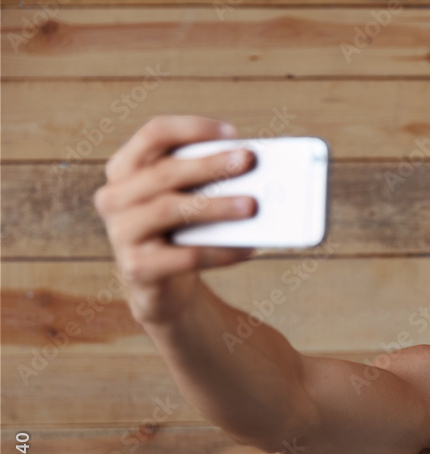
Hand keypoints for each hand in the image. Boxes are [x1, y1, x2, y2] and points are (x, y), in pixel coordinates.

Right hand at [93, 115, 257, 323]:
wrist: (162, 286)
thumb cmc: (181, 230)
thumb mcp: (187, 199)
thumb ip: (207, 181)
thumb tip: (250, 172)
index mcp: (125, 168)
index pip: (154, 133)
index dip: (192, 128)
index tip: (232, 133)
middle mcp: (114, 197)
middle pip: (164, 172)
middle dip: (210, 164)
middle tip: (248, 161)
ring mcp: (121, 233)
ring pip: (170, 210)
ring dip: (216, 206)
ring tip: (253, 206)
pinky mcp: (137, 268)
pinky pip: (185, 256)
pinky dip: (220, 252)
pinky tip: (247, 248)